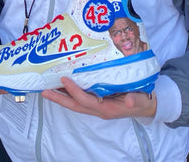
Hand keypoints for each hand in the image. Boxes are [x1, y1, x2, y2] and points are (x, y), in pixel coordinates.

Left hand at [41, 77, 156, 119]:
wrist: (145, 106)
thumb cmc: (141, 101)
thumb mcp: (140, 100)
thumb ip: (134, 100)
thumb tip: (128, 101)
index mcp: (106, 109)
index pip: (86, 100)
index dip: (74, 91)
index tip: (64, 79)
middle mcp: (98, 109)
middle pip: (74, 105)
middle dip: (59, 99)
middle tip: (43, 91)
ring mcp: (96, 106)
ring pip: (75, 103)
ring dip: (61, 96)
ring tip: (47, 88)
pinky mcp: (96, 101)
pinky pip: (79, 99)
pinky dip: (69, 93)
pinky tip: (62, 85)